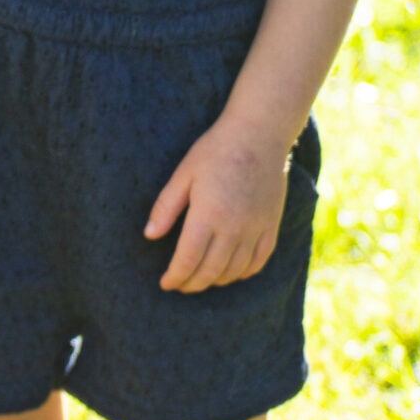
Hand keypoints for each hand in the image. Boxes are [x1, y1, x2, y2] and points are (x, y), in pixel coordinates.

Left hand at [144, 118, 290, 292]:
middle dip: (192, 283)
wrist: (260, 134)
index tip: (166, 283)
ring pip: (234, 271)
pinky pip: (258, 262)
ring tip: (201, 279)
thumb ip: (166, 207)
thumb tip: (149, 235)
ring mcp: (255, 229)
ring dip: (215, 281)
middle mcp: (234, 228)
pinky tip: (230, 272)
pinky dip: (242, 273)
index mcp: (208, 215)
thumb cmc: (216, 150)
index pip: (188, 260)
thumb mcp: (184, 174)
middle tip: (180, 285)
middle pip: (210, 271)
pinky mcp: (271, 226)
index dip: (175, 277)